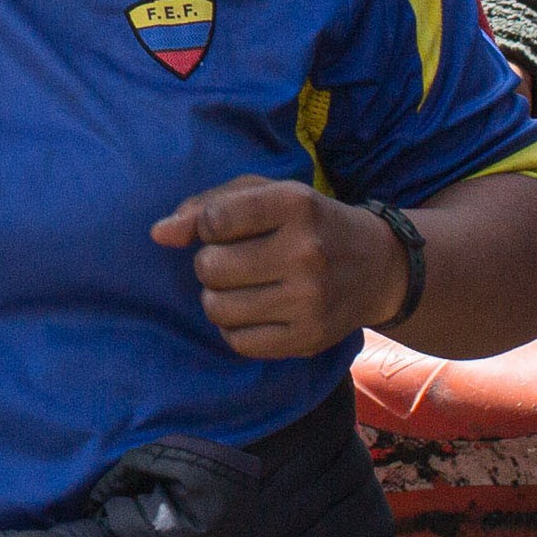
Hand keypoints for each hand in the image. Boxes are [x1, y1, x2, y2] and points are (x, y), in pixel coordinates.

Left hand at [152, 174, 407, 360]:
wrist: (377, 266)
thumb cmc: (306, 222)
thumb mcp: (266, 194)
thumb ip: (207, 205)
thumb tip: (158, 235)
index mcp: (295, 204)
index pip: (214, 220)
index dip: (207, 227)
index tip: (226, 228)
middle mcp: (306, 252)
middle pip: (209, 267)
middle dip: (211, 263)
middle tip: (236, 261)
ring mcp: (310, 299)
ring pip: (217, 308)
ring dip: (218, 297)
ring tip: (243, 286)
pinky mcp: (308, 339)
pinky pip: (237, 342)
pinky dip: (235, 327)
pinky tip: (256, 311)